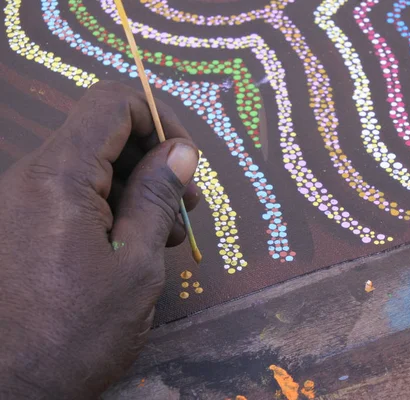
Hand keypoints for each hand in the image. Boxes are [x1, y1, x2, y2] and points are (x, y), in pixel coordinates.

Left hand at [0, 81, 199, 398]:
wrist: (9, 390)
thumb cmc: (77, 333)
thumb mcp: (135, 264)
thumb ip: (156, 197)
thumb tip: (180, 150)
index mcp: (58, 177)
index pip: (112, 103)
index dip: (160, 118)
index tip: (187, 161)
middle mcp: (31, 177)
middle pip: (103, 133)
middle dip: (154, 159)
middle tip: (186, 205)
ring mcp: (22, 201)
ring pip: (92, 165)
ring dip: (138, 188)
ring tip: (165, 234)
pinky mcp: (22, 224)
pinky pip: (74, 194)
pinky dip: (112, 207)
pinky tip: (135, 245)